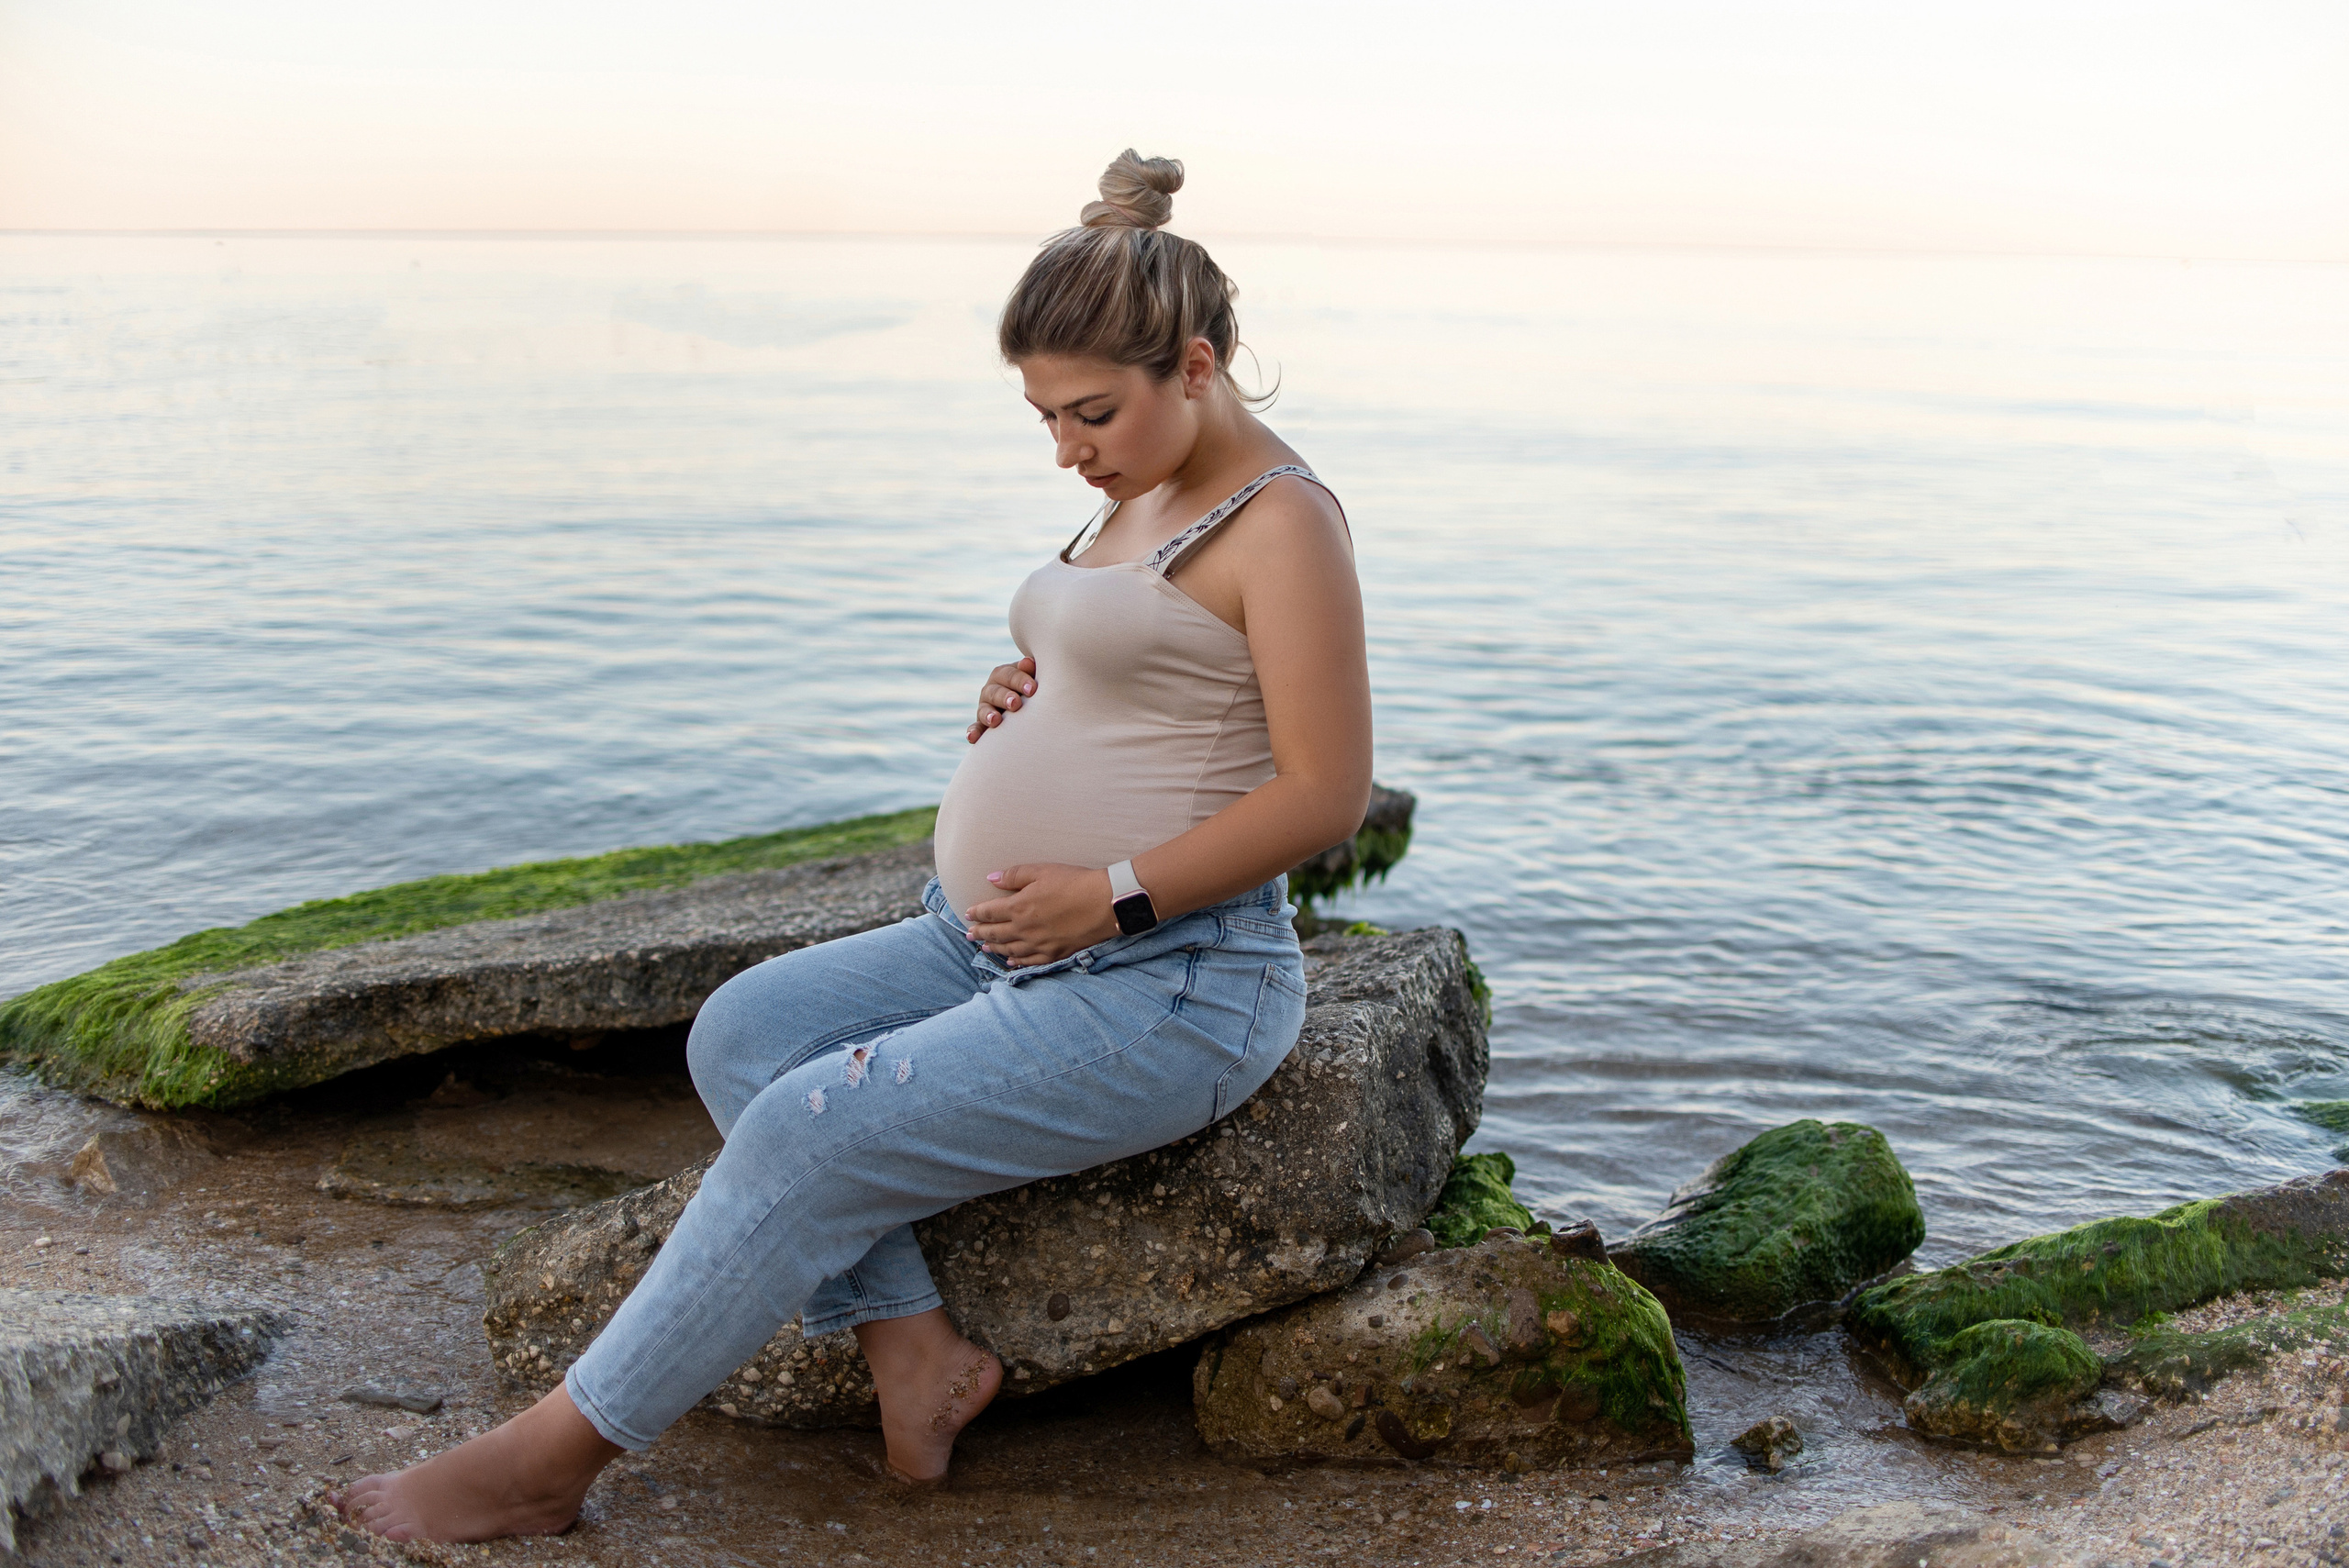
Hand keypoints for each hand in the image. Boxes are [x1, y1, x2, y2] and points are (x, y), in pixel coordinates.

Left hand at [963, 863, 1119, 966]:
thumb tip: (990, 878)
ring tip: (984, 947)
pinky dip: (1016, 962)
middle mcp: (1024, 929)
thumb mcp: (1042, 871)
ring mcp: (1039, 944)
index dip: (977, 913)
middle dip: (980, 933)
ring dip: (994, 948)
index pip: (990, 912)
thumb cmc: (1074, 882)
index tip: (968, 914)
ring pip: (1009, 950)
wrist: (1104, 903)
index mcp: (1019, 907)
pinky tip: (1010, 962)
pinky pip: (1029, 961)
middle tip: (969, 934)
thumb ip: (1014, 875)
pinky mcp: (1054, 954)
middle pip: (995, 933)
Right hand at [966, 657, 1037, 743]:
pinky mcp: (982, 724)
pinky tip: (972, 738)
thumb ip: (1030, 670)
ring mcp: (985, 707)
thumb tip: (1027, 662)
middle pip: (995, 692)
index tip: (1032, 689)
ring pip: (983, 709)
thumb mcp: (1034, 676)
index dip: (1020, 681)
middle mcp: (991, 689)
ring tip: (995, 720)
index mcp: (1003, 674)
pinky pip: (976, 728)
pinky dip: (974, 732)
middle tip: (1015, 704)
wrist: (1031, 701)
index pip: (1009, 675)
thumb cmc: (1035, 687)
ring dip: (988, 714)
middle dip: (1004, 697)